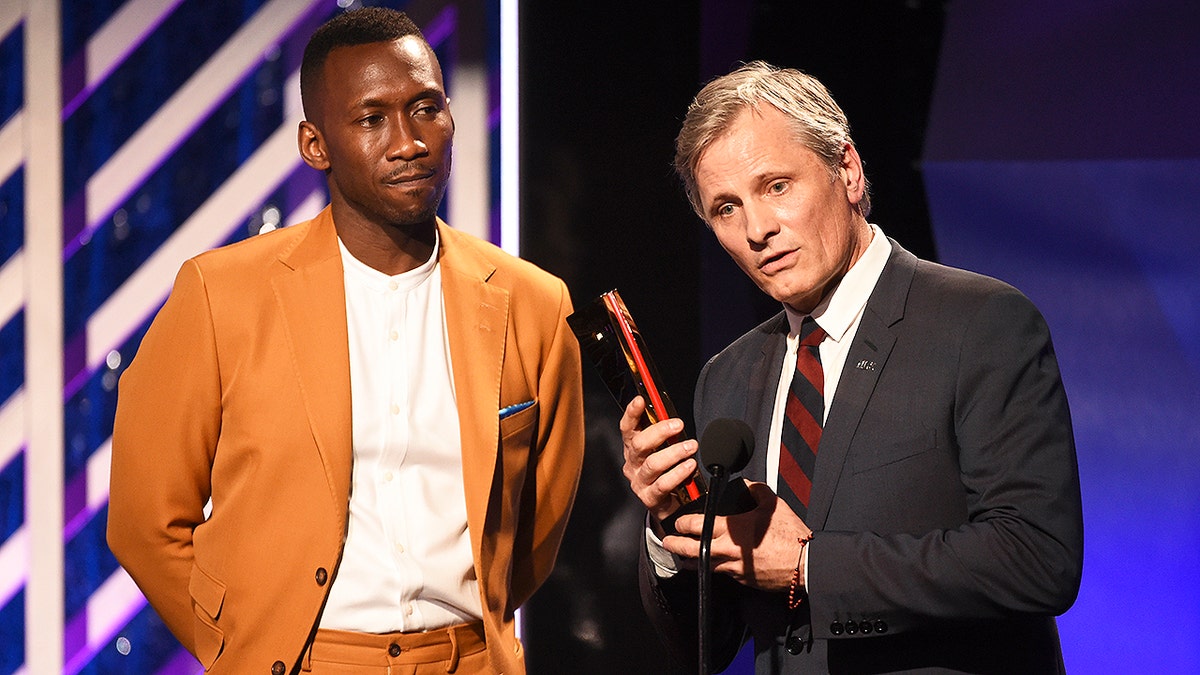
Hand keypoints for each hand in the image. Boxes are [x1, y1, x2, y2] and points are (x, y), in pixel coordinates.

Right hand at [620, 396, 697, 526]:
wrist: (667, 504)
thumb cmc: (665, 471)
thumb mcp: (662, 449)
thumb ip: (665, 434)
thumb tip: (673, 417)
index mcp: (633, 447)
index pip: (627, 427)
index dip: (632, 413)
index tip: (640, 401)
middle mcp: (632, 463)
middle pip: (639, 444)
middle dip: (659, 432)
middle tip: (678, 425)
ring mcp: (639, 481)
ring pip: (652, 464)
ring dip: (674, 453)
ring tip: (690, 447)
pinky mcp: (649, 497)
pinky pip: (663, 484)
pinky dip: (678, 473)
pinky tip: (689, 466)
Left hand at [664, 481, 812, 591]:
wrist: (804, 563)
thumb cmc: (790, 534)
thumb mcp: (773, 504)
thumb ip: (757, 491)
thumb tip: (748, 485)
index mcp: (732, 529)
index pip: (697, 525)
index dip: (683, 523)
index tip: (678, 521)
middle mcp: (728, 550)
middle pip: (691, 549)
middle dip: (675, 545)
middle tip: (667, 542)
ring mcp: (734, 567)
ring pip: (703, 566)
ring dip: (690, 561)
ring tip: (682, 558)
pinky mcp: (742, 579)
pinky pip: (722, 573)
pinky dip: (715, 568)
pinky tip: (714, 564)